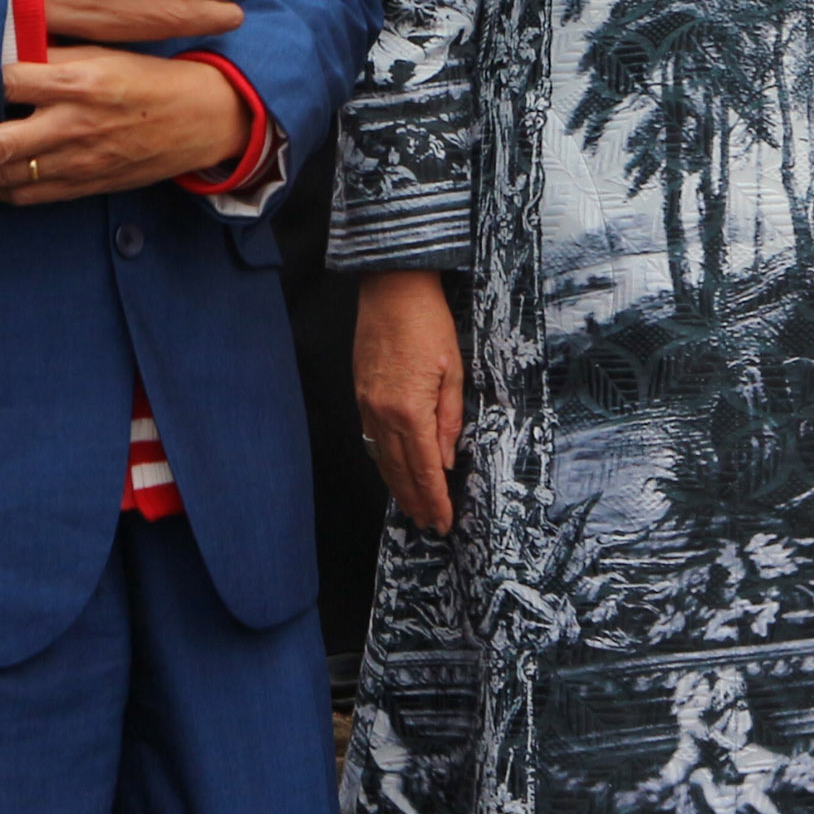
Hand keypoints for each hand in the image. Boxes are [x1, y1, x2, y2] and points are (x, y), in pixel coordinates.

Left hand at [0, 49, 247, 202]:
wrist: (202, 119)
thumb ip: (55, 53)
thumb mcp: (106, 50)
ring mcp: (78, 162)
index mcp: (81, 81)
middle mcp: (75, 125)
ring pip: (4, 176)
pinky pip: (27, 195)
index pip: (9, 81)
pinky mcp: (84, 184)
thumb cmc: (150, 76)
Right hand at [356, 271, 466, 533]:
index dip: (435, 498)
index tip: (444, 521)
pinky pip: (371, 439)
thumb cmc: (428, 323)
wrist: (391, 288)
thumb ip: (449, 419)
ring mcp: (367, 404)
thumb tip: (445, 460)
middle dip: (415, 501)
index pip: (424, 468)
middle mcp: (383, 413)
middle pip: (399, 471)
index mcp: (410, 410)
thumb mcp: (453, 371)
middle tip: (429, 525)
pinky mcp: (361, 394)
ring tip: (412, 509)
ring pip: (382, 459)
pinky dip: (384, 462)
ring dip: (397, 488)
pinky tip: (393, 471)